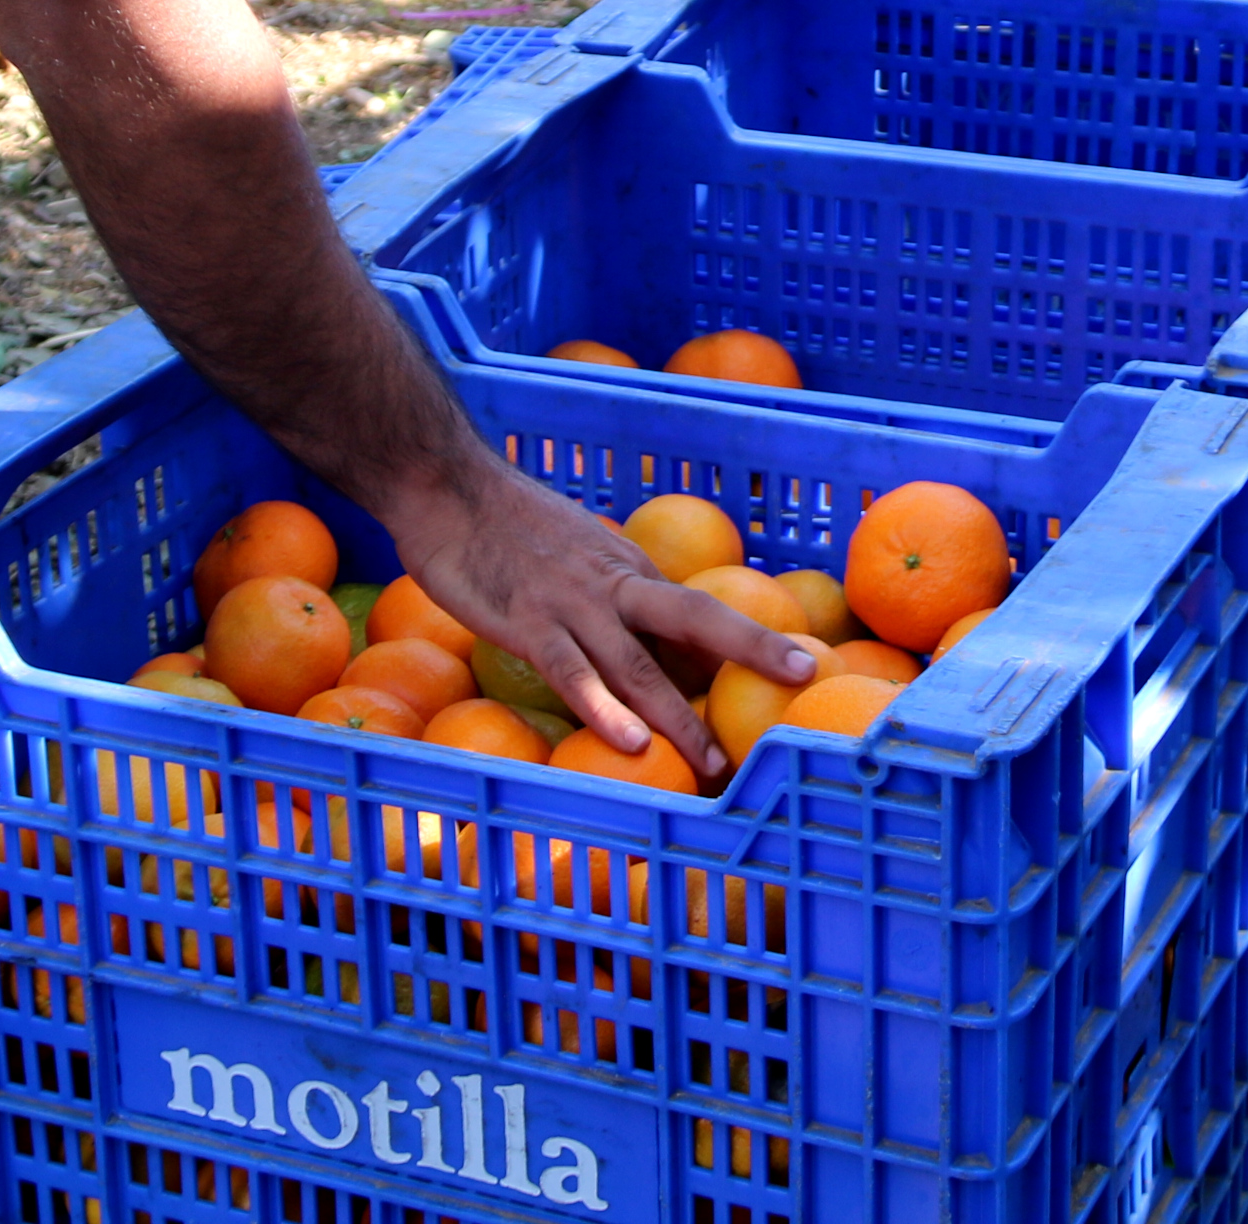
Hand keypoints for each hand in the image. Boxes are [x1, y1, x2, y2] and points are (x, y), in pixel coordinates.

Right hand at [385, 458, 818, 777]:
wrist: (447, 485)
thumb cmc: (507, 528)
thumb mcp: (575, 553)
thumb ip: (611, 595)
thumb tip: (647, 646)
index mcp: (630, 570)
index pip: (698, 612)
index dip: (747, 641)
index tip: (795, 668)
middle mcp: (614, 584)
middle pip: (697, 617)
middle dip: (753, 648)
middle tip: (800, 680)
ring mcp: (572, 604)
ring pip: (638, 664)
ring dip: (679, 715)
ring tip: (713, 761)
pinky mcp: (527, 623)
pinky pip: (572, 672)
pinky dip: (603, 710)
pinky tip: (630, 745)